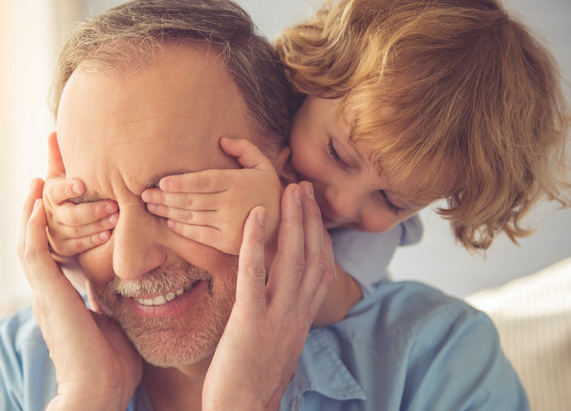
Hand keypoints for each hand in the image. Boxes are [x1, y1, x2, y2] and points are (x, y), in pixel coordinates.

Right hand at [17, 178, 140, 409]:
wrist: (98, 393)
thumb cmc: (112, 367)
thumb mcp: (115, 320)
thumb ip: (112, 300)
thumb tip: (128, 286)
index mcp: (63, 293)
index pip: (56, 243)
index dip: (57, 215)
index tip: (67, 186)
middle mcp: (48, 288)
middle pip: (38, 232)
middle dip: (43, 198)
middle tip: (48, 164)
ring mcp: (45, 292)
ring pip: (29, 238)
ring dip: (35, 204)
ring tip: (40, 173)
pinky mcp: (48, 296)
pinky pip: (34, 253)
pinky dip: (32, 226)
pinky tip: (36, 203)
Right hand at [43, 132, 118, 261]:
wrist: (57, 222)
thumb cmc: (65, 192)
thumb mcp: (59, 175)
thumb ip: (58, 157)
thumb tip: (53, 132)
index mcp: (49, 194)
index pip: (57, 191)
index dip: (68, 188)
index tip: (82, 185)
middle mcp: (50, 214)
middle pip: (70, 215)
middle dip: (93, 210)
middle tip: (114, 204)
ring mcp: (56, 233)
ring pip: (77, 230)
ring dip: (98, 224)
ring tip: (117, 217)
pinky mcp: (64, 247)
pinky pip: (79, 245)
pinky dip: (94, 239)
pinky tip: (109, 235)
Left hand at [142, 137, 280, 254]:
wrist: (285, 227)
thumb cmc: (270, 192)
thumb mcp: (263, 166)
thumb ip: (244, 150)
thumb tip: (221, 140)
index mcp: (237, 183)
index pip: (204, 181)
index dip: (181, 182)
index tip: (162, 182)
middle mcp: (231, 203)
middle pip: (192, 200)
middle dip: (165, 197)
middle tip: (144, 194)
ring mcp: (229, 224)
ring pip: (191, 217)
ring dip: (168, 211)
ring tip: (150, 206)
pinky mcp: (227, 242)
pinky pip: (199, 235)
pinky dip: (182, 229)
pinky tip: (170, 222)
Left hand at [202, 182, 335, 410]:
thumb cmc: (250, 383)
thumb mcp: (274, 346)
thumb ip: (280, 320)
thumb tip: (278, 303)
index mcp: (301, 321)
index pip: (320, 271)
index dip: (320, 237)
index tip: (313, 211)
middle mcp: (296, 317)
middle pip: (312, 258)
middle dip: (310, 220)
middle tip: (304, 187)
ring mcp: (276, 319)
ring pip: (292, 261)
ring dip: (292, 221)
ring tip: (288, 190)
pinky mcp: (251, 323)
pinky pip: (255, 276)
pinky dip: (255, 242)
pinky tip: (254, 216)